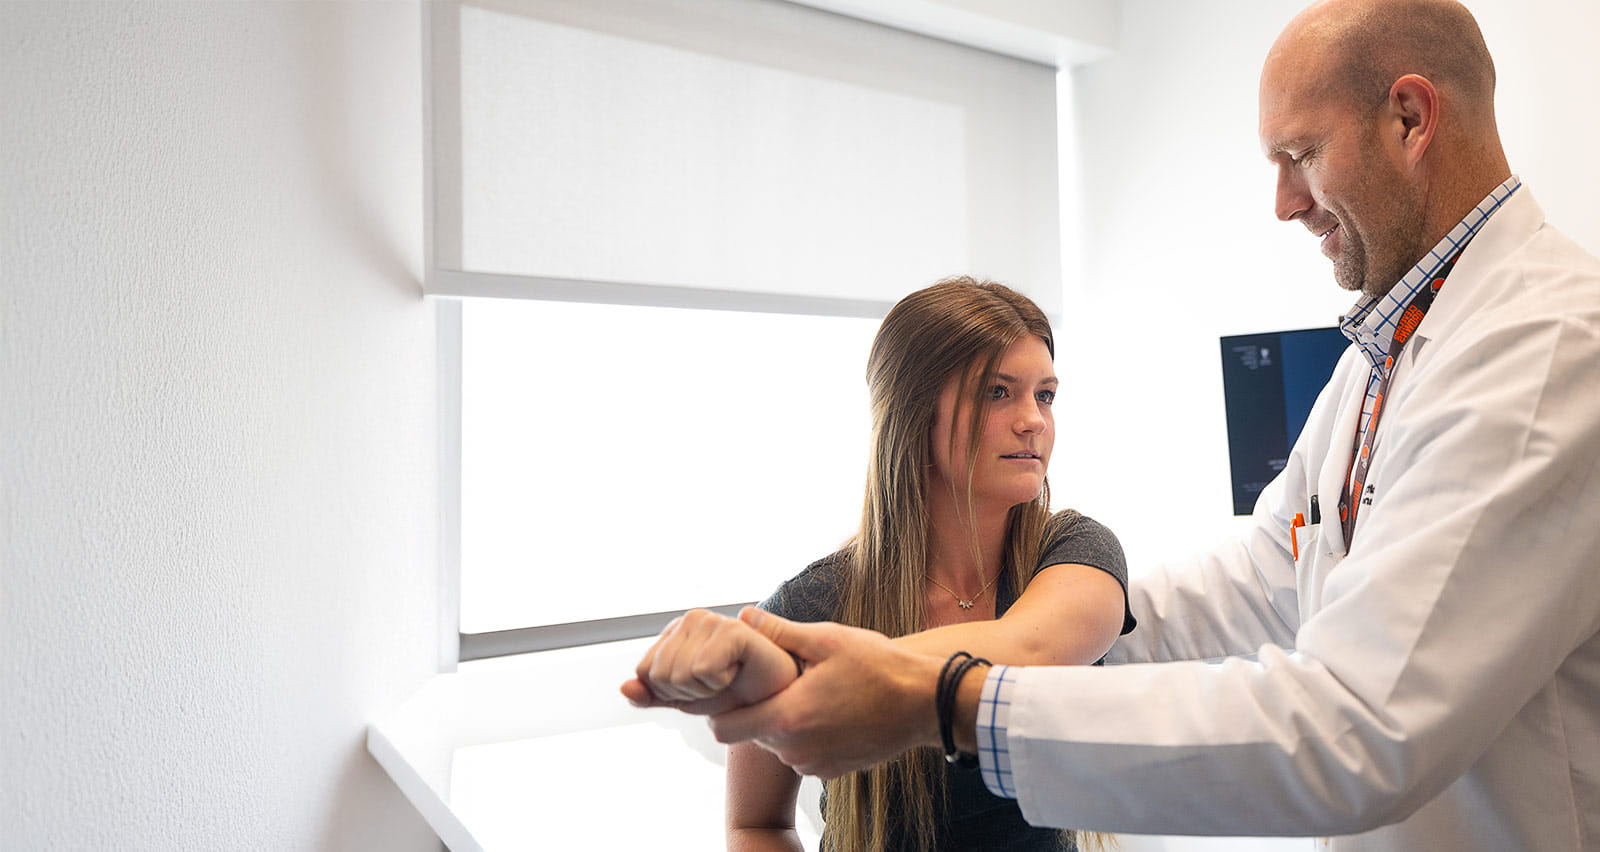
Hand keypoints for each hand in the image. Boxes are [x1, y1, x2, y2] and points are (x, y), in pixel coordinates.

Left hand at [621, 609, 798, 715]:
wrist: (780, 700)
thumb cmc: (738, 696)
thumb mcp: (688, 699)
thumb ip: (655, 694)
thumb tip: (624, 688)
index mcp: (678, 629)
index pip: (644, 673)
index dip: (671, 693)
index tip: (701, 687)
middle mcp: (693, 618)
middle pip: (658, 675)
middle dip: (686, 695)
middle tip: (718, 687)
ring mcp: (714, 620)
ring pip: (678, 675)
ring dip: (705, 692)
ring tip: (730, 680)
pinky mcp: (734, 631)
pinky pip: (702, 669)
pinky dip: (719, 685)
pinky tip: (738, 675)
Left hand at [708, 607, 944, 779]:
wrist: (924, 704)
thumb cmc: (878, 666)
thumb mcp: (827, 639)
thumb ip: (778, 631)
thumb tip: (742, 616)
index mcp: (787, 716)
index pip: (723, 728)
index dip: (720, 708)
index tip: (733, 687)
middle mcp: (795, 750)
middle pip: (751, 734)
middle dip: (756, 710)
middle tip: (779, 682)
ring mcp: (813, 766)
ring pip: (777, 745)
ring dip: (784, 723)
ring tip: (808, 694)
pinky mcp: (831, 773)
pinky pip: (802, 755)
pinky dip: (807, 737)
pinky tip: (828, 712)